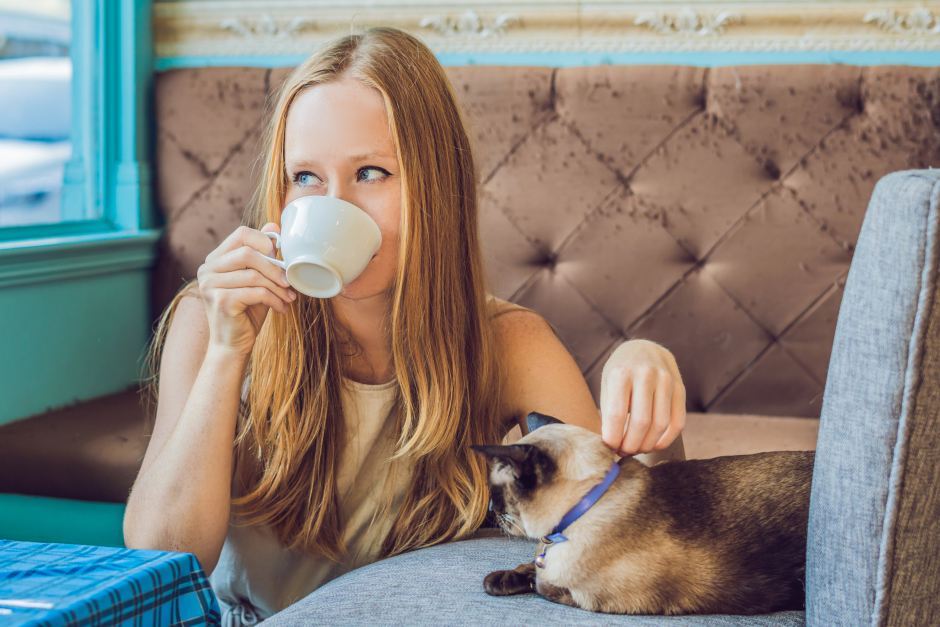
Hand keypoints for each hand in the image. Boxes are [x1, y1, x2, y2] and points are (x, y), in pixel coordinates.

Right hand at [196, 223, 296, 356]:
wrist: (233, 345)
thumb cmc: (248, 311)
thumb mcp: (259, 279)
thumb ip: (264, 255)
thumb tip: (274, 226)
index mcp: (216, 259)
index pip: (241, 234)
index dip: (265, 241)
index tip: (281, 258)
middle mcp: (207, 269)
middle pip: (248, 253)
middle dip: (274, 267)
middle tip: (289, 282)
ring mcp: (210, 285)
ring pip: (254, 275)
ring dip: (278, 287)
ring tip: (289, 297)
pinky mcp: (220, 300)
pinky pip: (256, 292)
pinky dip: (274, 300)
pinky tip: (282, 308)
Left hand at [599, 339, 685, 455]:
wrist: (643, 348)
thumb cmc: (620, 372)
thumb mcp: (608, 385)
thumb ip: (609, 412)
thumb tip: (610, 447)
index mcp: (621, 373)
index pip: (617, 415)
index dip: (613, 439)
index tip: (609, 449)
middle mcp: (645, 374)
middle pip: (641, 422)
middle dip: (631, 445)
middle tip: (624, 453)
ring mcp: (666, 380)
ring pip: (661, 425)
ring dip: (648, 445)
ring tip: (637, 450)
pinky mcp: (680, 387)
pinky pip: (678, 422)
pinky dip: (666, 440)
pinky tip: (654, 445)